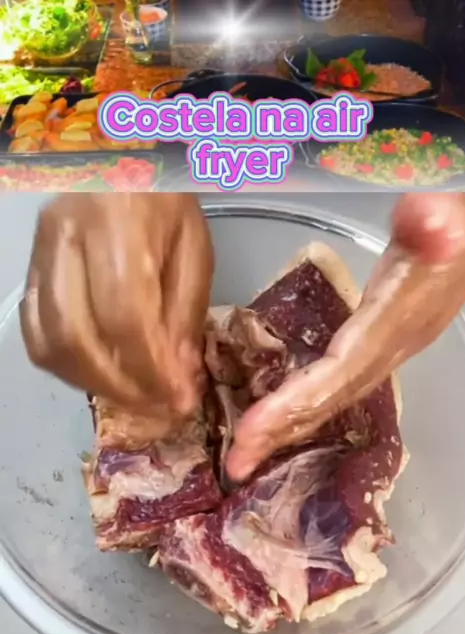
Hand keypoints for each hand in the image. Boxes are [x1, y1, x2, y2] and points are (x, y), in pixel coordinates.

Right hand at [20, 193, 212, 415]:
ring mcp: (40, 251)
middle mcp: (67, 236)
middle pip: (79, 337)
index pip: (125, 316)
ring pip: (49, 342)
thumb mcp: (194, 247)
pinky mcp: (29, 265)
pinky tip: (99, 375)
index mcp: (118, 223)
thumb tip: (178, 379)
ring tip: (133, 397)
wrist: (119, 151)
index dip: (151, 370)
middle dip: (121, 388)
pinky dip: (65, 366)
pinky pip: (34, 331)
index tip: (179, 400)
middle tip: (157, 408)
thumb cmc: (165, 196)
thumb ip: (186, 313)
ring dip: (93, 384)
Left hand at [227, 193, 464, 481]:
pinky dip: (305, 399)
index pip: (342, 372)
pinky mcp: (386, 333)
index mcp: (402, 315)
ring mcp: (394, 342)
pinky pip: (338, 379)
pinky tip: (278, 409)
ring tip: (247, 450)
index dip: (297, 403)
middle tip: (236, 464)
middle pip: (335, 397)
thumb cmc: (462, 206)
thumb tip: (432, 225)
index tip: (250, 430)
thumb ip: (438, 215)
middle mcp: (399, 340)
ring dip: (291, 424)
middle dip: (284, 432)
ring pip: (336, 395)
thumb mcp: (450, 207)